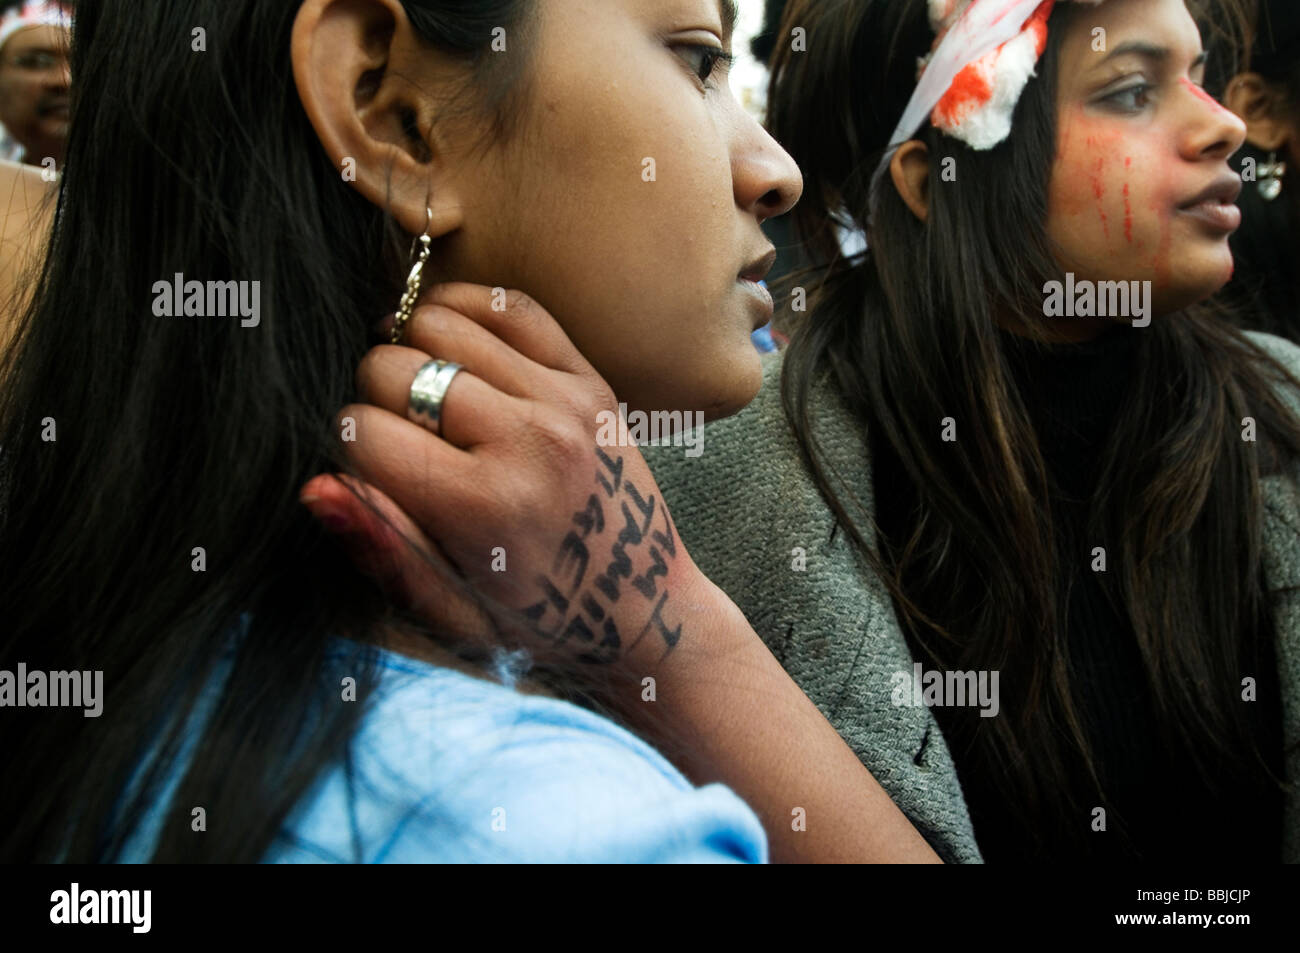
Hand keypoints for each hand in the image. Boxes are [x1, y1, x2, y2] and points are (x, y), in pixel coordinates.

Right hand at [301, 284, 709, 671]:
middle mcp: (529, 441)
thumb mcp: (448, 610)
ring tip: (420, 393)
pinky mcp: (591, 381)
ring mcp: (565, 402)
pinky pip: (509, 306)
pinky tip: (450, 345)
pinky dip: (465, 309)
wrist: (640, 609)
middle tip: (396, 436)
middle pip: (392, 366)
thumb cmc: (532, 620)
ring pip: (439, 321)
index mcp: (484, 505)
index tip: (370, 473)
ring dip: (412, 349)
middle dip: (373, 397)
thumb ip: (381, 547)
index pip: (360, 431)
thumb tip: (315, 486)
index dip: (348, 450)